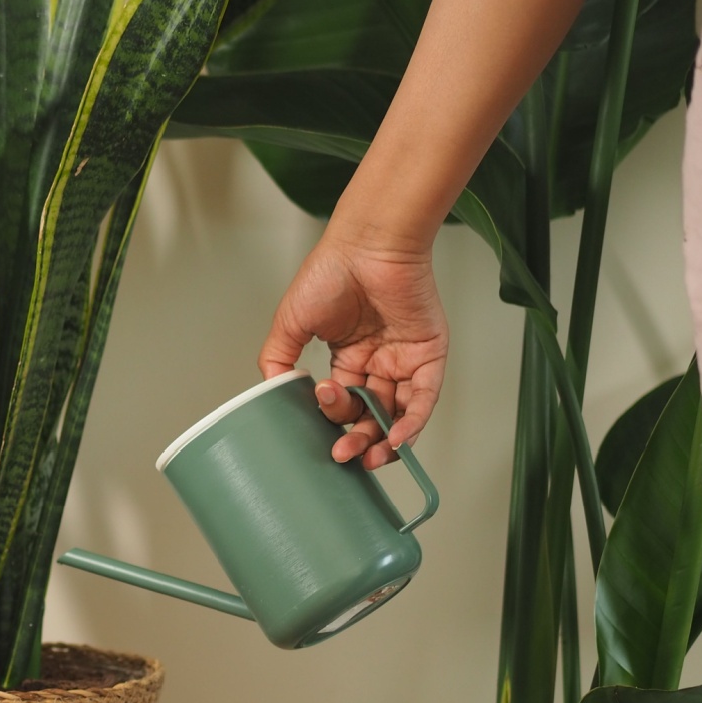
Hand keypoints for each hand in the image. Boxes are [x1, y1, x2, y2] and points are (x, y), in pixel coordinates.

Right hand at [260, 224, 448, 470]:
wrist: (366, 245)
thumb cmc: (329, 273)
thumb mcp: (289, 323)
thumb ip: (277, 359)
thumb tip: (272, 394)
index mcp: (347, 356)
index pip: (341, 401)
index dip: (331, 415)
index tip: (319, 414)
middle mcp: (377, 360)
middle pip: (370, 414)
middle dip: (357, 438)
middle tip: (343, 452)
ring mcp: (405, 359)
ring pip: (399, 413)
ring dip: (386, 440)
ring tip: (370, 456)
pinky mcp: (429, 354)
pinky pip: (424, 397)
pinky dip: (413, 421)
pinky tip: (395, 439)